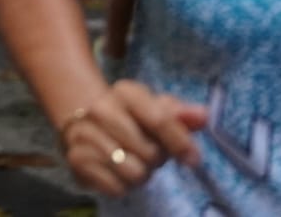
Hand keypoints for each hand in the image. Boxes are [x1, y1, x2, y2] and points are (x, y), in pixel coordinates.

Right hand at [56, 81, 206, 198]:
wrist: (85, 122)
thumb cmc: (131, 118)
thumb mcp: (157, 110)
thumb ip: (181, 114)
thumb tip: (203, 116)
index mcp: (124, 91)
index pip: (159, 119)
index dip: (180, 142)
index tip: (193, 159)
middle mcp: (99, 108)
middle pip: (150, 152)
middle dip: (156, 158)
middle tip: (148, 151)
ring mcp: (85, 134)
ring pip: (135, 173)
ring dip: (140, 173)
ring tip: (132, 161)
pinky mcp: (76, 160)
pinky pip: (116, 188)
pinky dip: (121, 185)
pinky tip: (115, 170)